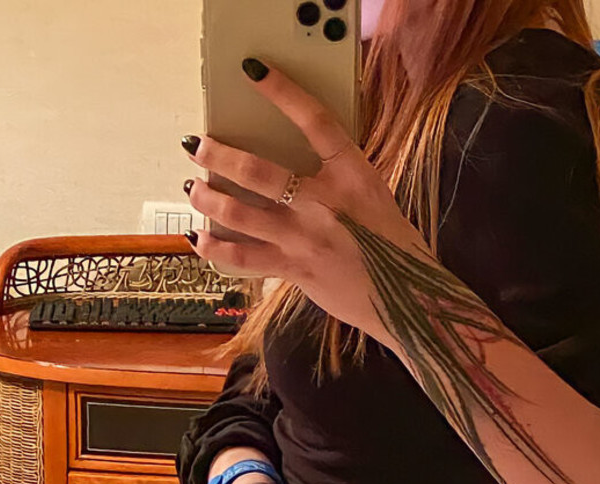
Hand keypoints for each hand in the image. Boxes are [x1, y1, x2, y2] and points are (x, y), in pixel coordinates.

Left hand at [182, 59, 430, 348]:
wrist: (405, 296)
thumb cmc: (389, 243)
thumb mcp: (370, 194)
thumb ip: (335, 175)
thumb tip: (292, 161)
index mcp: (351, 174)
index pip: (314, 121)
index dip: (282, 92)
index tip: (254, 71)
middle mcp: (325, 203)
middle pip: (259, 172)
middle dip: (220, 156)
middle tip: (196, 144)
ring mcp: (306, 238)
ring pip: (242, 214)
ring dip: (211, 198)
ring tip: (195, 188)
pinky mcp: (296, 269)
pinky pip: (246, 258)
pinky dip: (217, 249)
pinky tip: (200, 239)